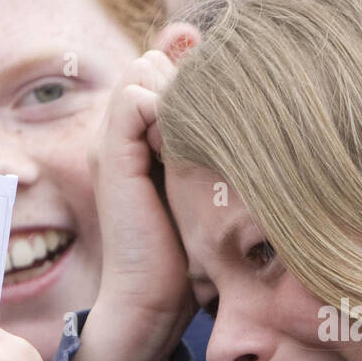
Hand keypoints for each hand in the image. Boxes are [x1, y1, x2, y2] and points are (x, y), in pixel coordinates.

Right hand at [80, 24, 201, 360]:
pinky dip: (165, 108)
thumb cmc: (190, 257)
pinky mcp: (112, 155)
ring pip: (143, 70)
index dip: (192, 73)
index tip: (232, 94)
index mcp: (139, 138)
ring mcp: (112, 141)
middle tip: (221, 120)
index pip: (161, 68)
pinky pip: (135, 98)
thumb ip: (215, 149)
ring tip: (206, 135)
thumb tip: (249, 108)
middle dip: (189, 79)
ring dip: (180, 92)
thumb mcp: (209, 190)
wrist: (152, 299)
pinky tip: (190, 146)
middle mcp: (121, 133)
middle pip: (153, 61)